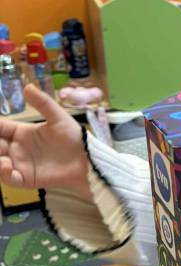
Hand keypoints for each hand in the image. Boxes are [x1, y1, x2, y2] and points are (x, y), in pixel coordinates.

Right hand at [0, 83, 91, 200]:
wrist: (87, 159)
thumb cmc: (73, 137)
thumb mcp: (58, 117)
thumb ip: (43, 103)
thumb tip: (27, 86)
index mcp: (22, 132)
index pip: (0, 127)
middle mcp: (17, 149)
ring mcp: (20, 164)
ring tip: (1, 156)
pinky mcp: (26, 179)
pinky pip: (9, 178)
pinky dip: (4, 173)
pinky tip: (6, 165)